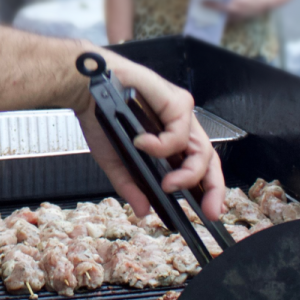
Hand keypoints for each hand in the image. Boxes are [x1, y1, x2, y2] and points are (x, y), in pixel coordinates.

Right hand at [71, 45, 225, 220]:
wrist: (85, 88)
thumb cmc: (101, 115)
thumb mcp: (115, 159)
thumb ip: (130, 185)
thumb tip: (142, 210)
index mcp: (169, 140)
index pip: (198, 166)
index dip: (209, 188)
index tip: (209, 211)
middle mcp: (180, 127)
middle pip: (209, 160)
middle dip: (213, 188)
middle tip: (207, 209)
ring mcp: (181, 114)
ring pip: (201, 150)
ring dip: (186, 173)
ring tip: (167, 183)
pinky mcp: (177, 101)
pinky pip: (180, 134)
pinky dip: (162, 145)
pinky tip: (143, 144)